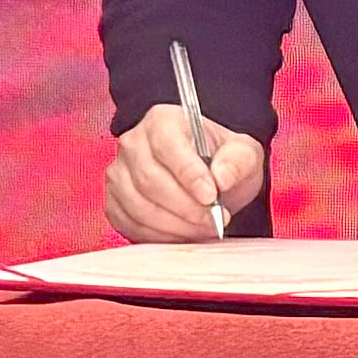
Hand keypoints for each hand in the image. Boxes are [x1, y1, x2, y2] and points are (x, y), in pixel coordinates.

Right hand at [103, 109, 270, 242]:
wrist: (209, 178)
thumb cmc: (221, 161)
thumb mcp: (243, 154)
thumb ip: (236, 161)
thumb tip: (221, 178)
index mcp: (163, 121)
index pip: (168, 146)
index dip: (189, 175)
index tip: (211, 196)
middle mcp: (133, 143)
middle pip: (150, 180)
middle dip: (185, 207)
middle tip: (213, 219)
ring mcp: (119, 174)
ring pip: (138, 206)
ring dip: (174, 225)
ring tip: (202, 228)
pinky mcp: (114, 202)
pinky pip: (130, 224)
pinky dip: (158, 235)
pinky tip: (182, 234)